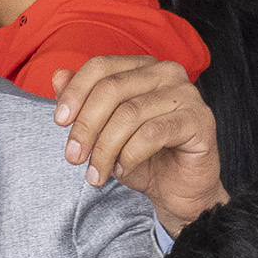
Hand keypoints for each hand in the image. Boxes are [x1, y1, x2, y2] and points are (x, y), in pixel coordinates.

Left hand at [56, 56, 228, 229]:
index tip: (58, 122)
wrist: (177, 190)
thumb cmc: (142, 158)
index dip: (75, 92)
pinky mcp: (199, 120)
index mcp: (143, 67)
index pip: (101, 66)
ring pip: (129, 114)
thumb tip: (57, 77)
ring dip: (105, 149)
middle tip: (73, 158)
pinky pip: (152, 134)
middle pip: (111, 89)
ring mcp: (186, 94)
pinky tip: (123, 170)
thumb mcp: (103, 132)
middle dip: (85, 127)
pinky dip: (130, 155)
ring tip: (97, 174)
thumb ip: (83, 103)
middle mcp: (166, 72)